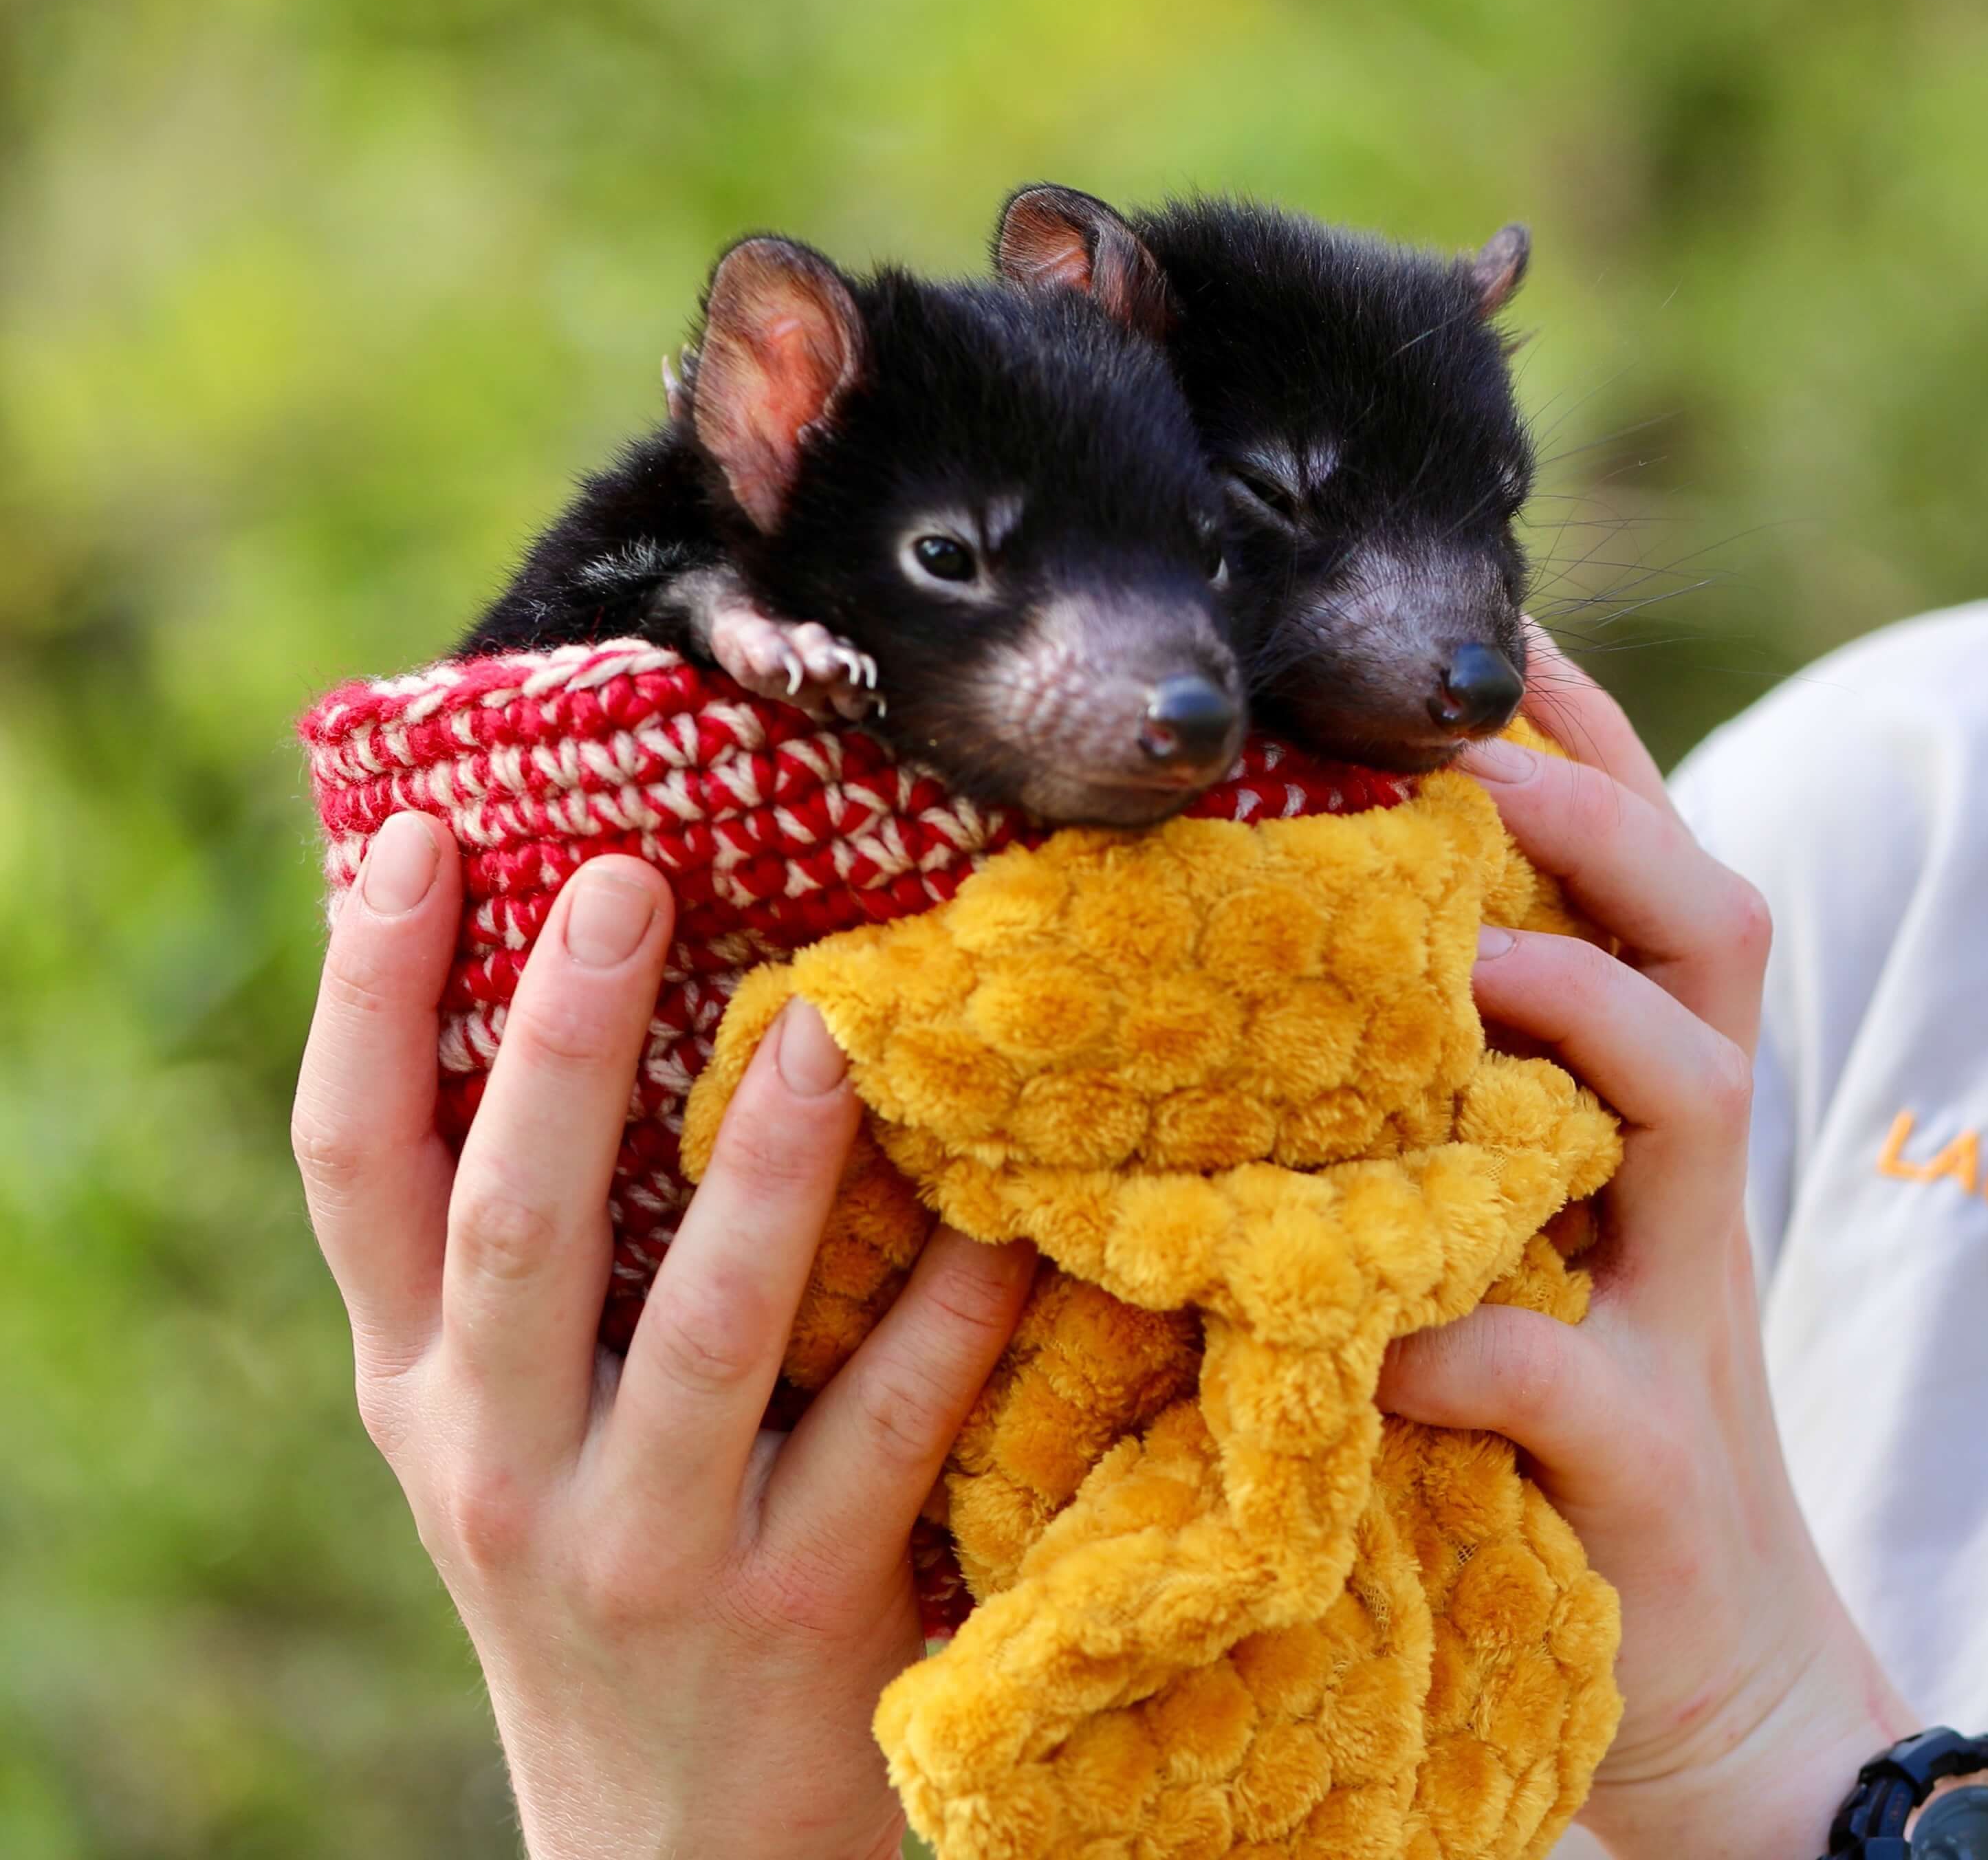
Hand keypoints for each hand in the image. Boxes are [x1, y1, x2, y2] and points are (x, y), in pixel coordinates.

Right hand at [292, 813, 1034, 1859]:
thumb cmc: (615, 1561)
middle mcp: (498, 1460)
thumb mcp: (523, 1421)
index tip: (413, 841)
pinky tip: (1024, 1199)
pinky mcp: (794, 1606)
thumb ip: (543, 1252)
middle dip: (555, 1041)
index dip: (362, 999)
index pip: (350, 1170)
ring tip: (838, 1023)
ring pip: (707, 1319)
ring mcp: (642, 1541)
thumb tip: (598, 975)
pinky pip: (894, 1418)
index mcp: (421, 1388)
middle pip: (510, 1216)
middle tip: (619, 875)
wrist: (665, 1846)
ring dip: (774, 1165)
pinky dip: (959, 1302)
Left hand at [1376, 629, 1914, 1859]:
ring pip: (1690, 1096)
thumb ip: (1426, 1141)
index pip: (1648, 883)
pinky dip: (1484, 1347)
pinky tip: (1395, 1338)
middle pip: (1715, 934)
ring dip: (1581, 1010)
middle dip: (1610, 820)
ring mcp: (1684, 1310)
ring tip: (1468, 962)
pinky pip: (1572, 1374)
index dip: (1588, 748)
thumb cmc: (1563, 1462)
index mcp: (1641, 1123)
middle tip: (1482, 750)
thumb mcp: (1499, 1265)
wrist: (1718, 1702)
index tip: (1494, 624)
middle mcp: (1684, 1183)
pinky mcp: (1649, 1460)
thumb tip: (1247, 992)